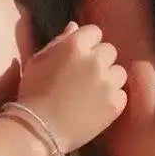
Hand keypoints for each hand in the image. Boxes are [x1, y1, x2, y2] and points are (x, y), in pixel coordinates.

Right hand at [16, 23, 127, 153]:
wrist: (39, 129)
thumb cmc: (33, 93)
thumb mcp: (38, 61)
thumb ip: (59, 41)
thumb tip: (74, 26)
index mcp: (75, 45)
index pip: (95, 32)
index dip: (88, 44)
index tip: (80, 57)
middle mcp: (95, 60)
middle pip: (110, 50)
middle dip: (100, 60)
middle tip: (86, 76)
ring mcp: (107, 82)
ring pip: (119, 72)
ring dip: (109, 78)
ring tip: (93, 92)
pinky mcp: (115, 103)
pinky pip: (121, 94)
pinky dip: (112, 99)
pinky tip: (97, 106)